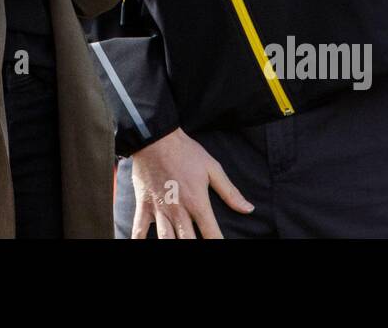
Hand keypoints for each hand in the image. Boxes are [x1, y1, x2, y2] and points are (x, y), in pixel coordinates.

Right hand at [129, 128, 252, 238]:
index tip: (222, 247)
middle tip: (200, 249)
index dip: (218, 243)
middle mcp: (178, 210)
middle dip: (194, 248)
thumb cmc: (186, 152)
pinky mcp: (143, 204)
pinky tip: (141, 245)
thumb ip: (230, 192)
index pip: (211, 234)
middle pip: (188, 241)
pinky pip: (139, 227)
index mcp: (197, 202)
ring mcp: (159, 209)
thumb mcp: (212, 168)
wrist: (156, 138)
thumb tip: (249, 209)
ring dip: (171, 246)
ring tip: (176, 250)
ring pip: (165, 239)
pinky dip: (139, 239)